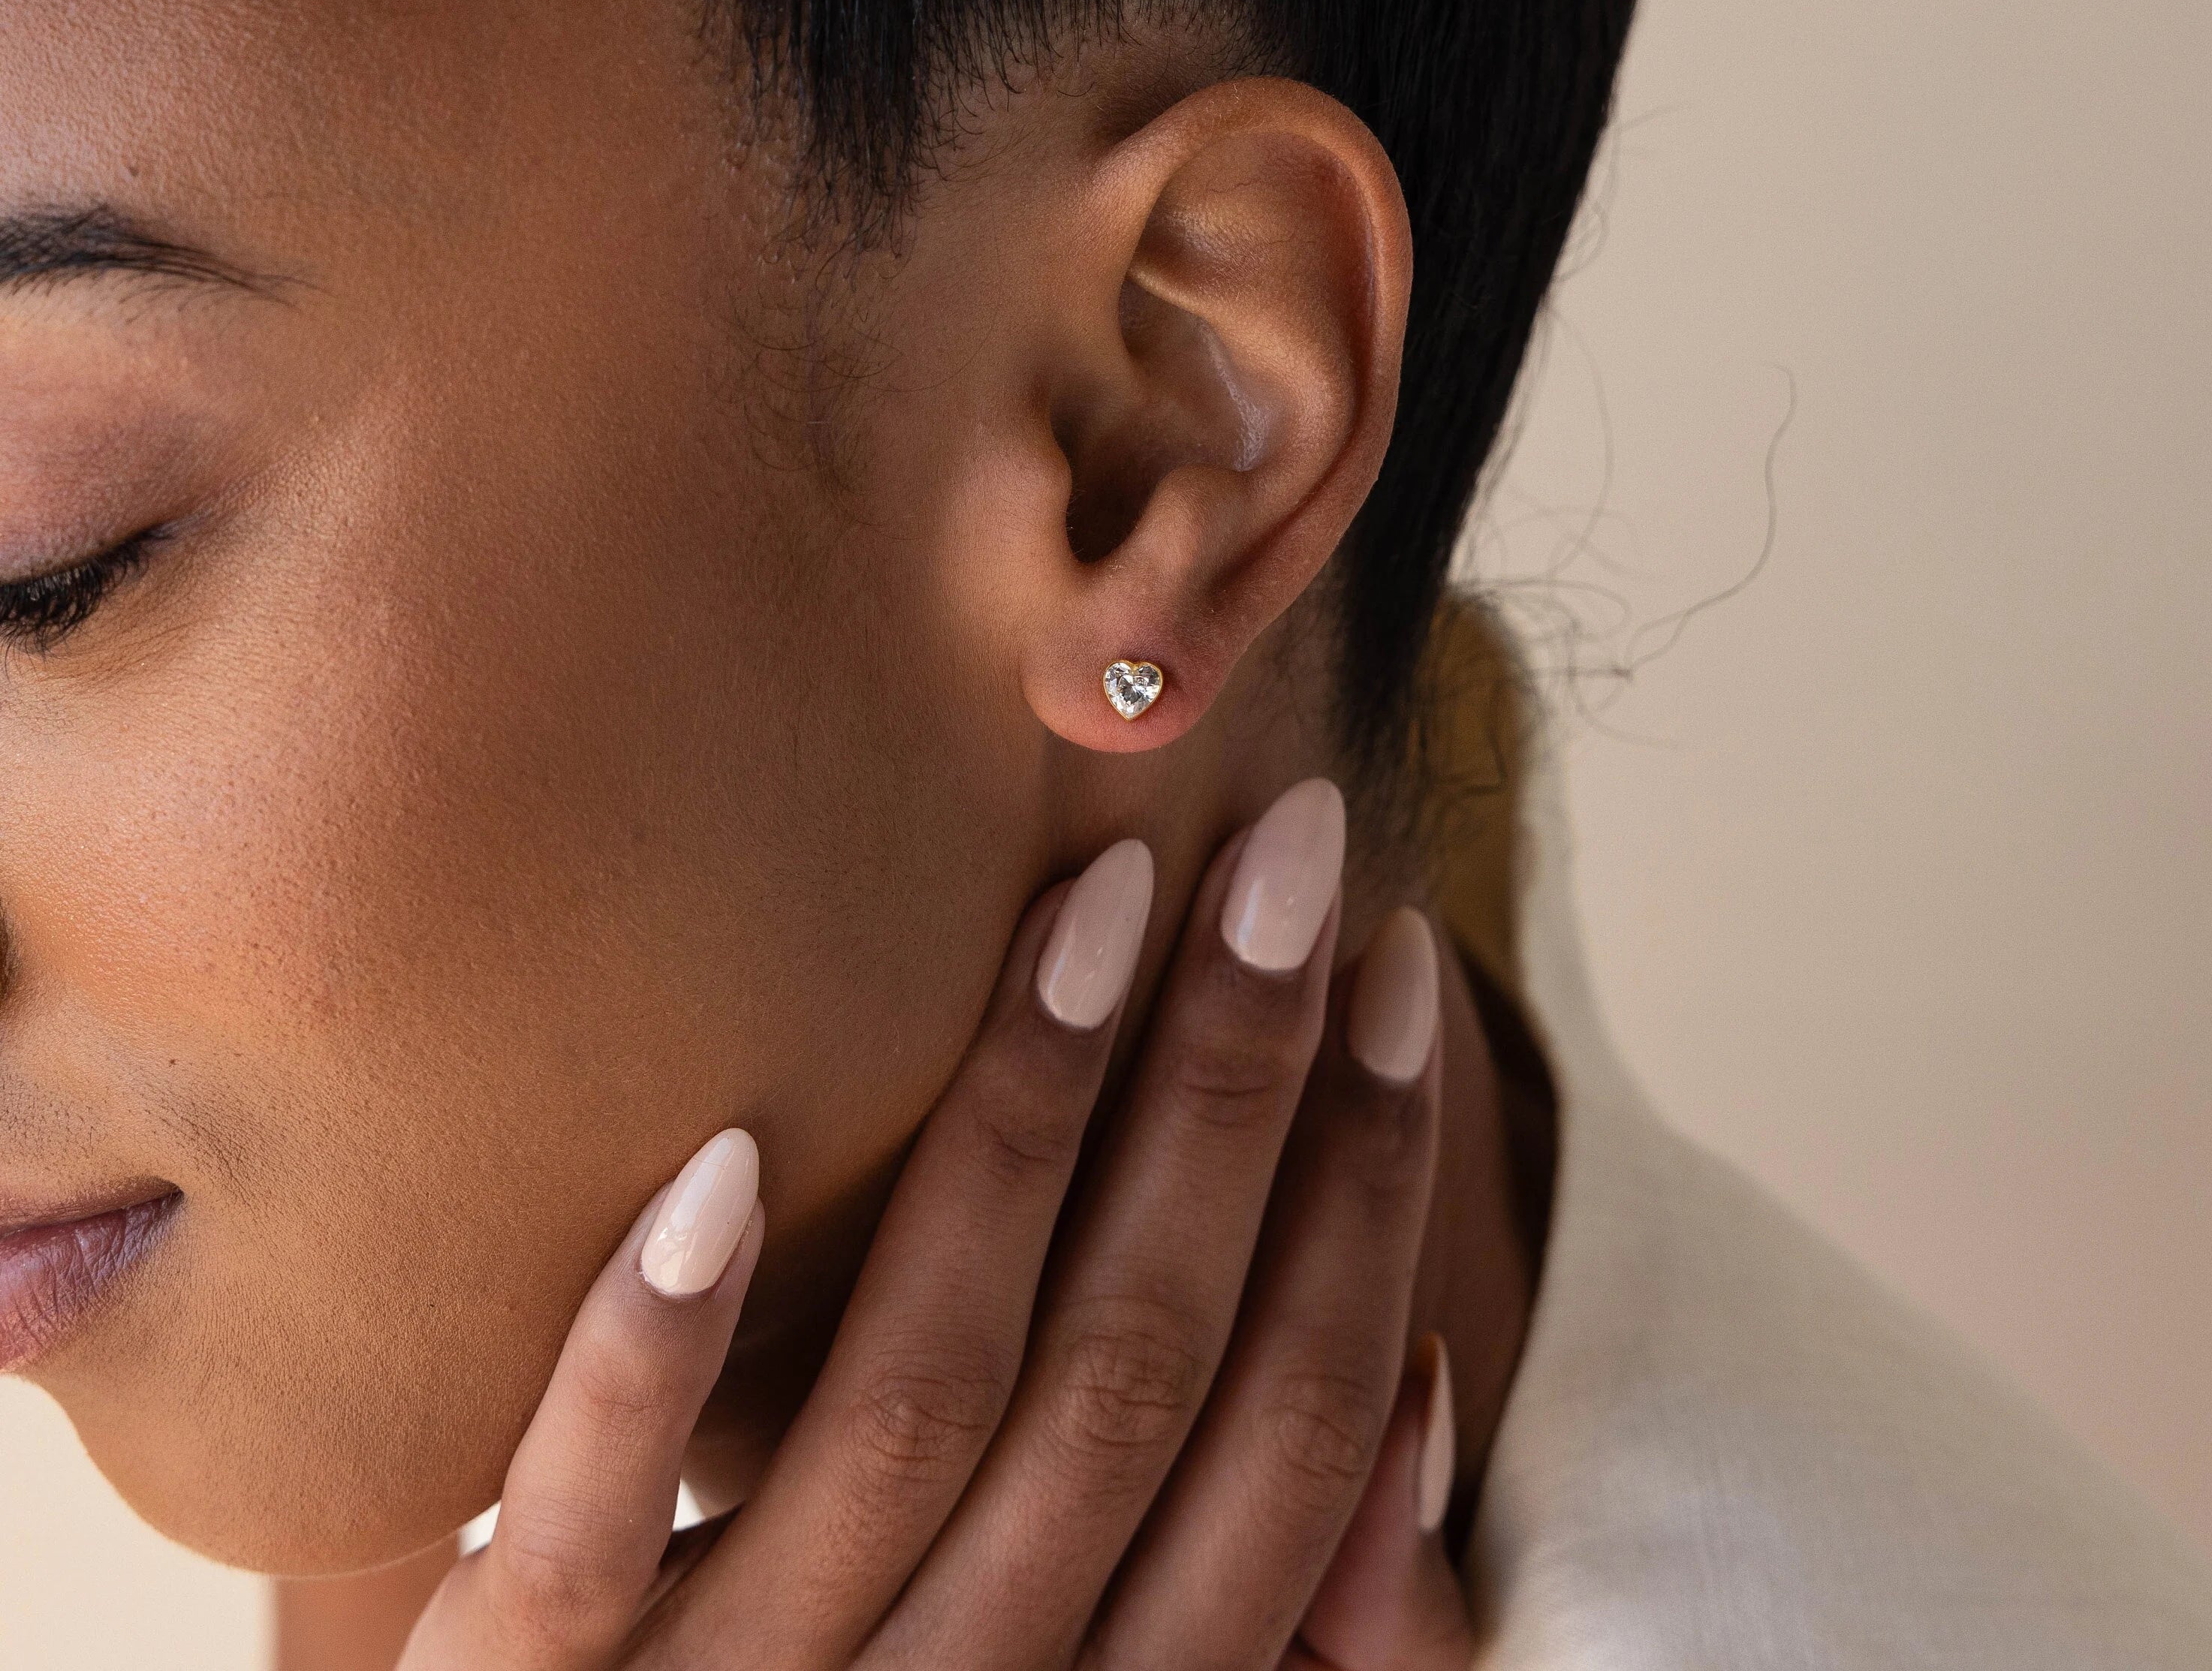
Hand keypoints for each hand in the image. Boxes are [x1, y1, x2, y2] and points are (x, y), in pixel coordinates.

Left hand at [399, 779, 1476, 1668]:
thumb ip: (1250, 1586)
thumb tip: (1407, 1386)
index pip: (1290, 1430)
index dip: (1366, 1191)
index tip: (1391, 957)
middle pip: (1134, 1370)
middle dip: (1233, 1091)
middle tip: (1283, 844)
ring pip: (911, 1408)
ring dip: (1017, 1133)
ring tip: (1088, 903)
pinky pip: (584, 1541)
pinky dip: (657, 1359)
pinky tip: (724, 1158)